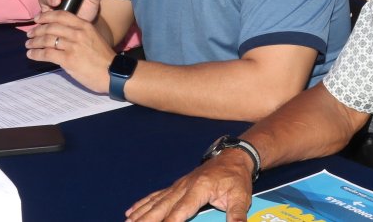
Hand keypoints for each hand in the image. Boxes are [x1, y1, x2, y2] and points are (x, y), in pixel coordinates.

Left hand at [25, 10, 115, 91]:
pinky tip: (31, 55)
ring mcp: (72, 46)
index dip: (46, 16)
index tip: (38, 19)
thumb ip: (79, 33)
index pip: (61, 15)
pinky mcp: (68, 60)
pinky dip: (36, 54)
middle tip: (30, 34)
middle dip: (37, 30)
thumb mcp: (94, 37)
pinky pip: (47, 54)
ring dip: (34, 42)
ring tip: (28, 45)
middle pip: (51, 27)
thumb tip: (61, 34)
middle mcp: (77, 33)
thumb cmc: (104, 58)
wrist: (113, 73)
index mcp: (84, 25)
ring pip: (47, 40)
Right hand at [125, 150, 255, 221]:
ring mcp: (178, 186)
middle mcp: (184, 187)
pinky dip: (143, 204)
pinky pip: (156, 196)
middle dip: (147, 220)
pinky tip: (131, 212)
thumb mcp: (241, 196)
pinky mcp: (176, 186)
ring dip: (141, 215)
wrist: (232, 157)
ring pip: (155, 202)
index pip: (180, 212)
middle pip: (161, 208)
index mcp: (198, 189)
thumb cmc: (235, 177)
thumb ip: (237, 215)